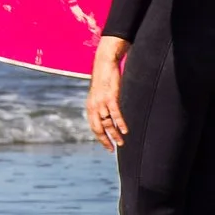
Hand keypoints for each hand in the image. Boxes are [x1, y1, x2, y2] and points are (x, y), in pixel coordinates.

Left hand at [86, 36, 128, 150]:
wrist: (104, 64)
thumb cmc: (103, 79)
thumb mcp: (99, 95)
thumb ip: (101, 106)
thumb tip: (107, 116)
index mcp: (90, 107)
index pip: (94, 127)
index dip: (100, 138)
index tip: (107, 146)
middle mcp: (94, 107)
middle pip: (98, 129)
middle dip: (106, 140)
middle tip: (113, 149)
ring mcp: (101, 102)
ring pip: (107, 123)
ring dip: (114, 134)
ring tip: (121, 142)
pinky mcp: (110, 97)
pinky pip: (115, 113)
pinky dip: (120, 123)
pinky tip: (124, 130)